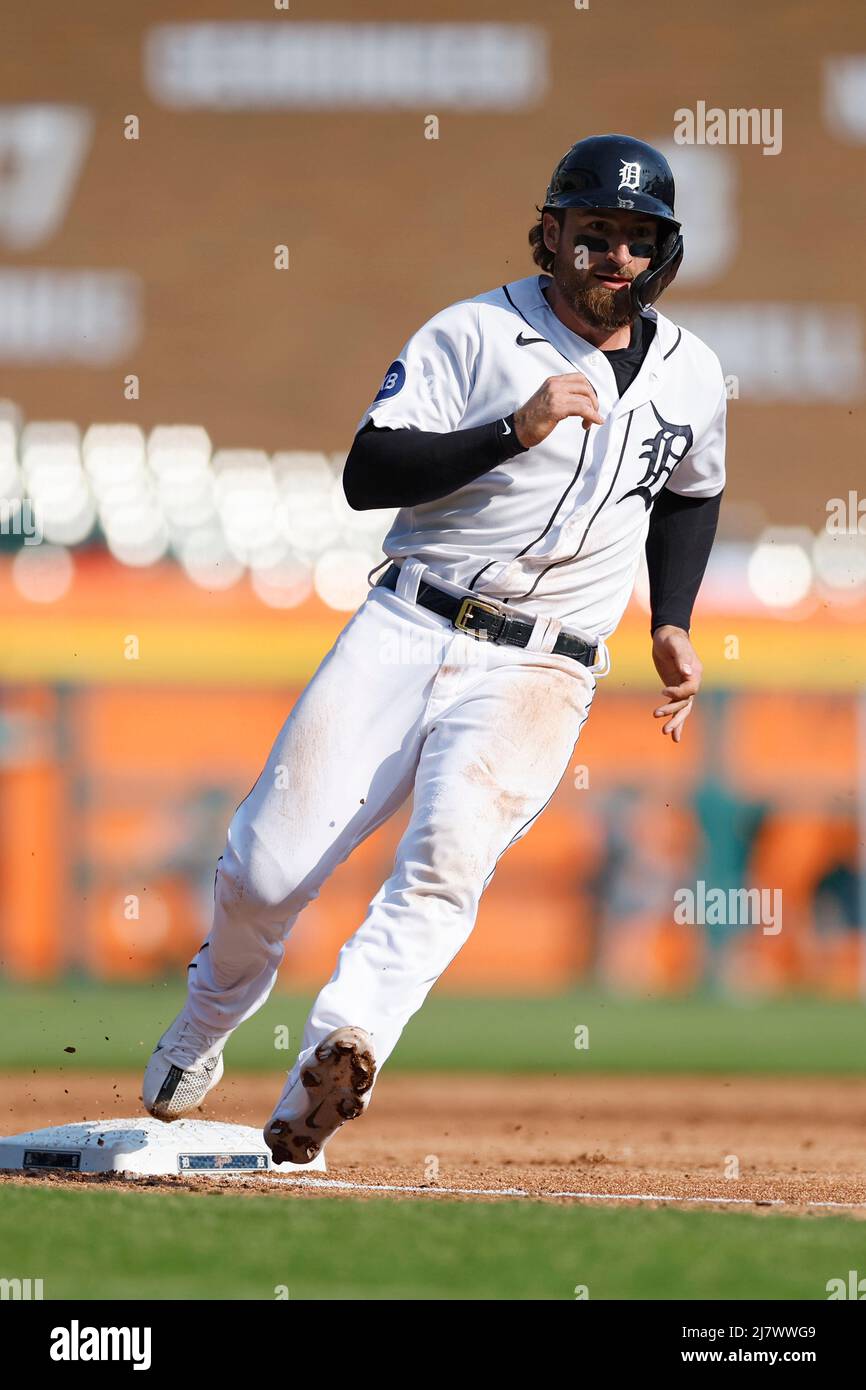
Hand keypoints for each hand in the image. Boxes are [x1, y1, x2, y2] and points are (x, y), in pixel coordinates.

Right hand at [513, 372, 604, 446]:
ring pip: (586, 398)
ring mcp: (556, 395)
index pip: (580, 378)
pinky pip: (583, 409)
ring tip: (588, 422)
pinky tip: (594, 421)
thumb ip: (563, 395)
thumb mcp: (548, 399)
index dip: (590, 391)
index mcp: (553, 381)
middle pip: (586, 387)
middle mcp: (555, 385)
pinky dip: (592, 416)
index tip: (591, 402)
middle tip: (593, 413)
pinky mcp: (557, 408)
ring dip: (592, 412)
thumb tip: (582, 401)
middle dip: (594, 402)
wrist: (519, 428)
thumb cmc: (532, 418)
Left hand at [651, 625, 701, 744]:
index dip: (678, 692)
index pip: (690, 689)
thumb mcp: (675, 645)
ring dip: (675, 721)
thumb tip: (686, 671)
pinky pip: (676, 706)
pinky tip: (671, 734)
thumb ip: (682, 657)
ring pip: (682, 708)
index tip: (663, 690)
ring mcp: (684, 686)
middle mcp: (692, 681)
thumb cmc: (671, 638)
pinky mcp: (675, 689)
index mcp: (694, 672)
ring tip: (665, 732)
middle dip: (676, 716)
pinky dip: (674, 719)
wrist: (667, 635)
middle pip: (687, 703)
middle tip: (664, 727)